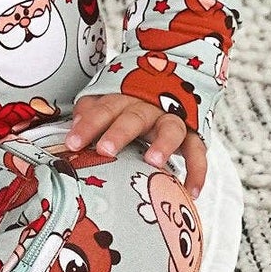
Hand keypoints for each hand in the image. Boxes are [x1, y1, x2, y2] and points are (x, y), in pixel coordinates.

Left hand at [63, 92, 207, 195]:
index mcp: (123, 99)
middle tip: (106, 150)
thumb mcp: (109, 100)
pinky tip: (191, 191)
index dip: (88, 126)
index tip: (72, 143)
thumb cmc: (131, 101)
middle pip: (133, 117)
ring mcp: (172, 120)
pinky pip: (198, 151)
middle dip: (120, 133)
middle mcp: (148, 107)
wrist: (171, 80)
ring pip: (170, 128)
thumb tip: (73, 128)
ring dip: (163, 144)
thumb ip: (91, 112)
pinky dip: (197, 170)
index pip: (103, 109)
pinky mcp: (192, 134)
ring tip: (153, 162)